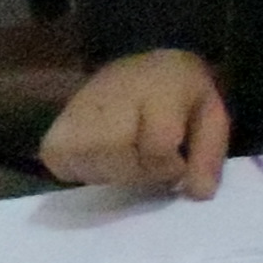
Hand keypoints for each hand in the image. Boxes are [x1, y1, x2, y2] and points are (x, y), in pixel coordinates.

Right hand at [40, 49, 230, 198]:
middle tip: (151, 153)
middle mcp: (109, 98)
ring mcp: (74, 117)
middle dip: (146, 172)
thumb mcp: (209, 114)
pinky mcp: (52, 139)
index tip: (178, 156)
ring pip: (100, 173)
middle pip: (126, 165)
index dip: (172, 166)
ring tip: (128, 149)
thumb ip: (209, 154)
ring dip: (120, 174)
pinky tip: (104, 154)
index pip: (158, 148)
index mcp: (157, 87)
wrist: (138, 69)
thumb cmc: (178, 95)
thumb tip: (200, 194)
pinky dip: (91, 174)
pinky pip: (71, 175)